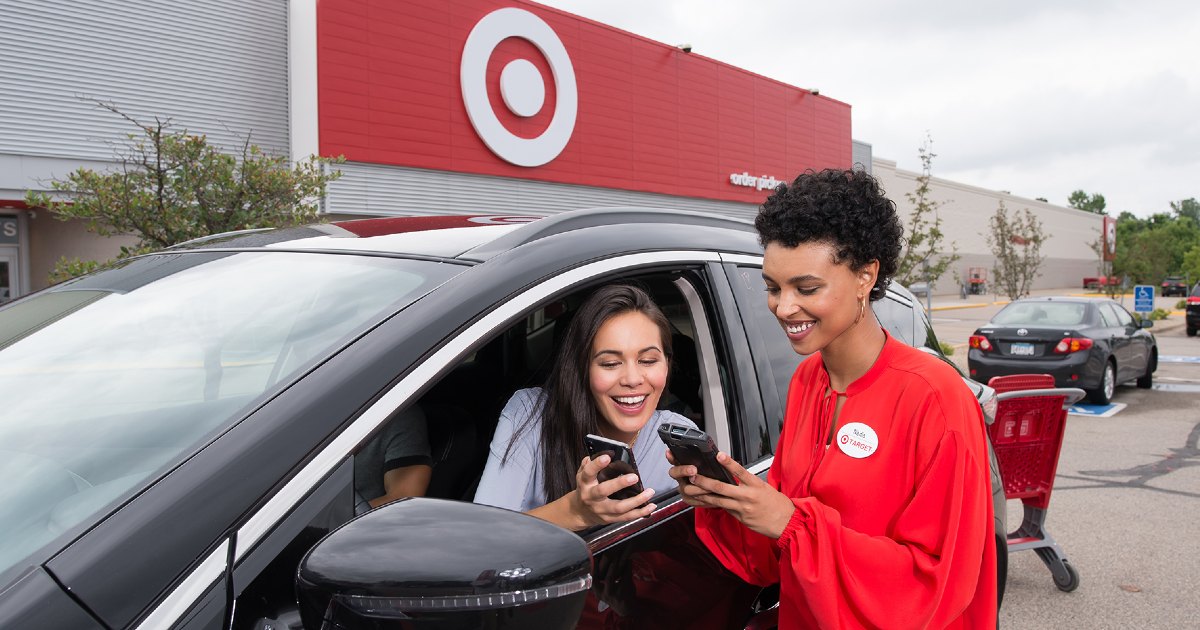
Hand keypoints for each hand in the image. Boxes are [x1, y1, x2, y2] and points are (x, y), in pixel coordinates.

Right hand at [571, 454, 655, 527]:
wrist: (580, 513)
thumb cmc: (585, 490)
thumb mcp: (582, 476)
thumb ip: (587, 465)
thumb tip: (593, 456)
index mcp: (585, 484)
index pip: (588, 473)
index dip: (596, 465)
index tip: (607, 457)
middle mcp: (592, 497)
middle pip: (603, 491)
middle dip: (619, 484)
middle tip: (634, 477)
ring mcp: (601, 510)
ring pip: (619, 507)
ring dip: (636, 500)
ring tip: (649, 492)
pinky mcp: (610, 519)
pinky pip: (626, 517)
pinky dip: (640, 512)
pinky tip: (651, 506)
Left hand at [670, 451, 793, 538]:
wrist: (786, 522)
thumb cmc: (777, 503)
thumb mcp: (764, 487)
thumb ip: (748, 482)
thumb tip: (734, 475)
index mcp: (756, 485)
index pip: (740, 471)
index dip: (729, 463)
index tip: (719, 455)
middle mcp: (748, 496)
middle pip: (722, 487)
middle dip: (705, 481)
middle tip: (694, 476)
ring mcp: (742, 508)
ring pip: (718, 500)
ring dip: (703, 494)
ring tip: (693, 488)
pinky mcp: (740, 517)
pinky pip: (723, 509)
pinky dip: (713, 504)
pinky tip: (703, 501)